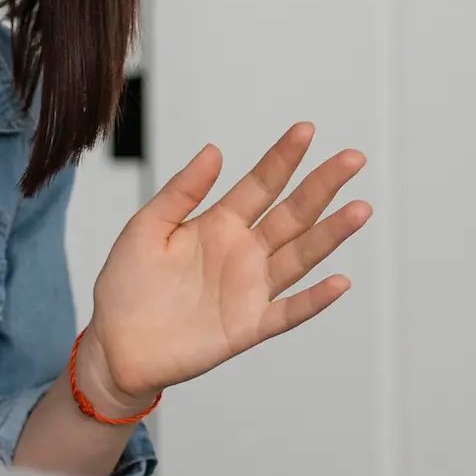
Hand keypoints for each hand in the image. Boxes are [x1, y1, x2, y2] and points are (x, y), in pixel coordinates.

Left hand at [86, 125, 370, 405]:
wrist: (116, 345)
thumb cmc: (127, 287)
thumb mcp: (146, 228)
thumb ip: (182, 192)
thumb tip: (214, 150)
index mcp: (219, 224)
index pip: (260, 184)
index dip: (282, 158)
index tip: (306, 130)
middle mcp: (242, 252)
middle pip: (292, 213)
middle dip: (322, 186)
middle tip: (352, 158)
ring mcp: (249, 289)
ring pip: (300, 256)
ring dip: (330, 234)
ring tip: (360, 209)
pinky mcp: (248, 326)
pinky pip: (288, 312)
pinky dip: (314, 300)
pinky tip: (339, 282)